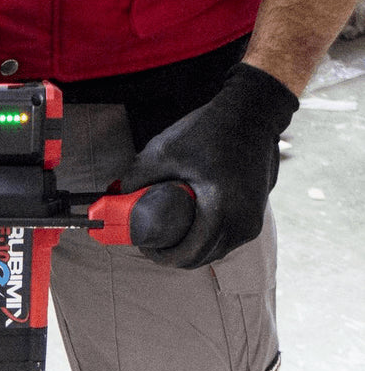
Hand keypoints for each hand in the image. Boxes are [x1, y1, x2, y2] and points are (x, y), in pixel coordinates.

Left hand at [121, 63, 298, 268]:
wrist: (251, 113)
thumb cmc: (210, 130)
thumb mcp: (164, 151)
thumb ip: (137, 177)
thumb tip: (115, 197)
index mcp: (221, 209)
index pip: (189, 253)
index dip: (163, 256)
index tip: (146, 246)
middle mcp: (243, 221)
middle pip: (202, 258)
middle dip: (175, 254)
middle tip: (154, 242)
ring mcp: (253, 220)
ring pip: (216, 251)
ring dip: (192, 248)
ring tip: (169, 234)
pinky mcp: (256, 214)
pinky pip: (228, 239)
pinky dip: (207, 238)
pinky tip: (190, 227)